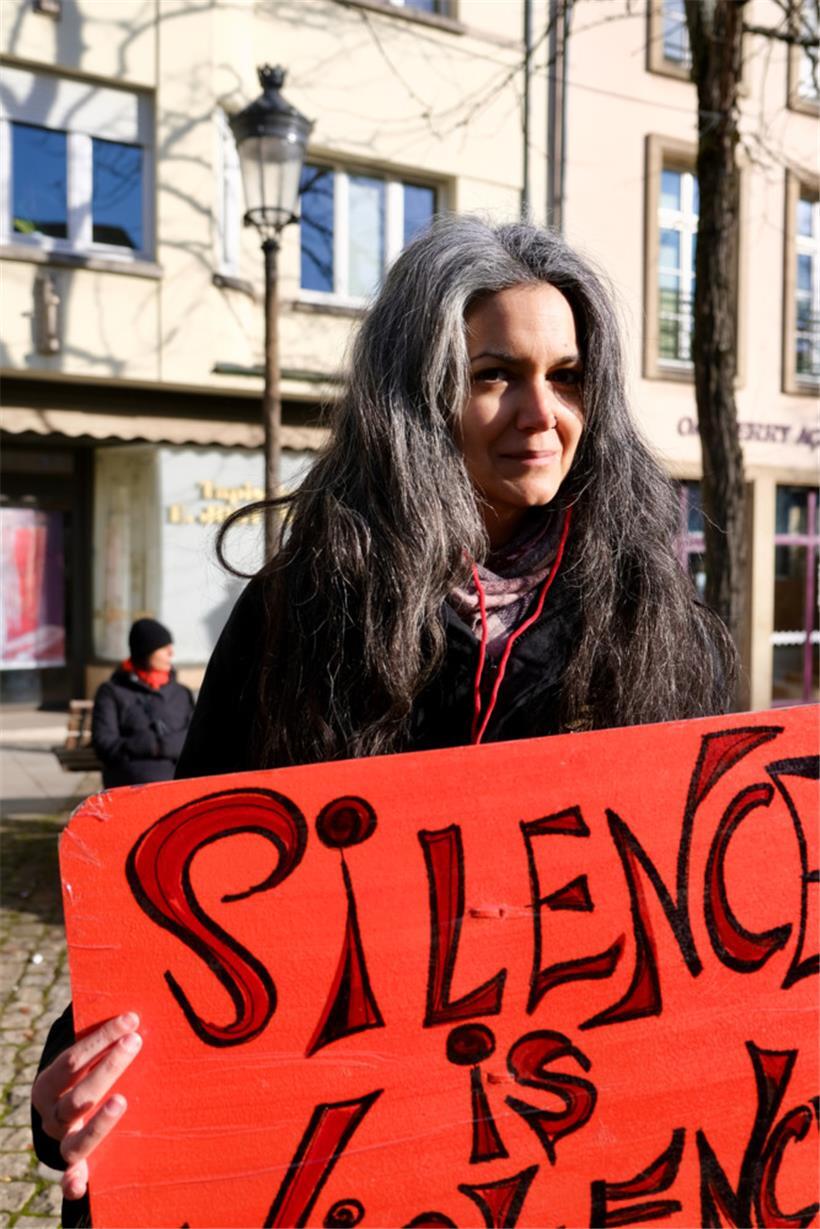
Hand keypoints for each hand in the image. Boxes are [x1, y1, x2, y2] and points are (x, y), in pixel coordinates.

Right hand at [31, 1012, 141, 1201]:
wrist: (65, 1115)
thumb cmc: (84, 1074)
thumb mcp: (83, 1056)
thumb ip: (101, 1035)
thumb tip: (131, 1005)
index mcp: (48, 1085)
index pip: (72, 1060)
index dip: (100, 1038)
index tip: (131, 1019)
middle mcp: (53, 1116)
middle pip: (78, 1095)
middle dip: (108, 1068)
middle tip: (135, 1042)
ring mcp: (65, 1142)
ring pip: (78, 1139)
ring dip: (100, 1122)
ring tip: (122, 1100)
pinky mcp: (78, 1166)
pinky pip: (73, 1179)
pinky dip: (75, 1182)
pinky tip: (81, 1183)